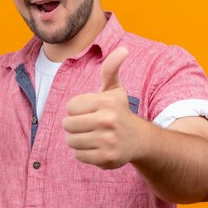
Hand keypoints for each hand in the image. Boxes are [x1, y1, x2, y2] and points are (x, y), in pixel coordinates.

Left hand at [62, 47, 141, 169]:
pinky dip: (84, 153)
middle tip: (89, 125)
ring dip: (78, 140)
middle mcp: (108, 120)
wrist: (139, 140)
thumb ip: (111, 68)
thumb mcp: (115, 89)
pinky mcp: (106, 157)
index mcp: (106, 101)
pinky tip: (96, 147)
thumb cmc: (119, 111)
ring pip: (71, 141)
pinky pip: (78, 155)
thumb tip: (124, 49)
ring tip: (92, 136)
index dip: (77, 110)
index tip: (90, 111)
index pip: (70, 107)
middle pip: (68, 124)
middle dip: (75, 125)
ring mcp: (107, 140)